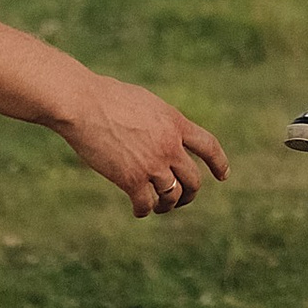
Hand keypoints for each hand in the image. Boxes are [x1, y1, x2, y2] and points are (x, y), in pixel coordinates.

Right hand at [55, 72, 227, 217]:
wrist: (83, 104)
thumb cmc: (106, 97)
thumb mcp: (146, 103)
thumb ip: (160, 122)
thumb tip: (163, 135)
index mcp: (175, 123)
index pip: (209, 146)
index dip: (219, 163)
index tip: (224, 176)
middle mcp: (170, 146)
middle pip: (193, 179)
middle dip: (189, 193)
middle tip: (182, 199)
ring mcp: (153, 164)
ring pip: (172, 196)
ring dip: (166, 205)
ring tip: (158, 207)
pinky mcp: (131, 180)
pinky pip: (146, 204)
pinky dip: (144, 210)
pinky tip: (139, 210)